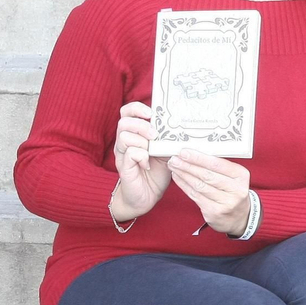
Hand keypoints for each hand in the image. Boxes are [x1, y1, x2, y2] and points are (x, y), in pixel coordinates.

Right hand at [111, 101, 171, 219]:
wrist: (147, 196)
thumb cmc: (156, 172)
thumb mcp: (165, 151)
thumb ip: (168, 138)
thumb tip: (182, 125)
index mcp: (134, 134)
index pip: (128, 112)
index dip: (137, 108)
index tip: (151, 114)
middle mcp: (124, 142)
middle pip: (124, 122)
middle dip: (142, 126)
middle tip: (154, 135)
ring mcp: (123, 154)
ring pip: (125, 136)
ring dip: (142, 141)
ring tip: (151, 151)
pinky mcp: (124, 167)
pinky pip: (130, 152)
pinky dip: (142, 156)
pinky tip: (147, 164)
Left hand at [168, 148, 251, 235]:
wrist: (239, 217)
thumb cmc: (233, 191)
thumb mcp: (234, 177)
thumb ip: (219, 166)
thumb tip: (195, 152)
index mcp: (241, 176)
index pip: (217, 164)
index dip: (199, 158)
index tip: (185, 152)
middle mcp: (236, 190)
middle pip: (207, 175)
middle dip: (188, 165)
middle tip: (174, 158)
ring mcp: (225, 203)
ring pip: (200, 185)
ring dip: (184, 175)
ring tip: (174, 167)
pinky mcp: (214, 212)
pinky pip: (196, 196)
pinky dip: (184, 186)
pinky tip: (178, 178)